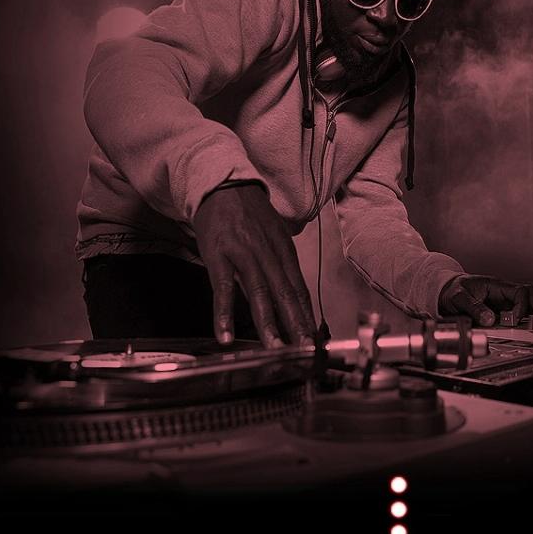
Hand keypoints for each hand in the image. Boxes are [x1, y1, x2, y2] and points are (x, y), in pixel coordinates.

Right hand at [193, 184, 315, 347]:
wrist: (221, 184)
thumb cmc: (248, 213)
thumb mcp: (273, 233)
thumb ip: (281, 262)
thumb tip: (292, 291)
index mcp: (283, 249)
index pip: (299, 288)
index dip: (307, 314)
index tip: (314, 338)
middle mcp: (268, 252)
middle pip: (285, 293)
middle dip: (295, 324)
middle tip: (303, 350)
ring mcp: (243, 253)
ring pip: (259, 293)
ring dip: (268, 323)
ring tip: (275, 348)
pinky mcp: (219, 255)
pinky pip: (223, 288)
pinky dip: (224, 313)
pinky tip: (225, 335)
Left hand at [438, 275, 532, 326]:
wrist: (445, 290)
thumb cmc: (452, 290)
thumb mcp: (458, 298)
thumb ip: (473, 308)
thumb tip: (490, 320)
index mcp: (495, 285)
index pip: (520, 292)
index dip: (522, 306)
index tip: (515, 320)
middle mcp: (503, 292)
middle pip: (530, 296)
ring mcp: (503, 301)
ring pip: (527, 304)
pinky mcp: (501, 310)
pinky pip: (518, 313)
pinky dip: (527, 320)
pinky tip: (532, 327)